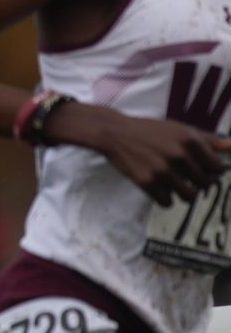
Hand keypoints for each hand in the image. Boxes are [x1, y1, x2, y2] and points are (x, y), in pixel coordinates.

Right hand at [51, 103, 230, 204]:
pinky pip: (167, 202)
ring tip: (176, 186)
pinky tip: (160, 189)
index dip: (212, 172)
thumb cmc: (149, 130)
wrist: (115, 134)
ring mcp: (162, 170)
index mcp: (190, 141)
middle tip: (186, 178)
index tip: (203, 171)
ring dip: (184, 194)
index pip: (216, 168)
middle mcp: (179, 156)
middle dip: (198, 183)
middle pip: (204, 184)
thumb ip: (207, 139)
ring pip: (188, 196)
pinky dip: (165, 199)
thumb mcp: (179, 129)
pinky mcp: (146, 182)